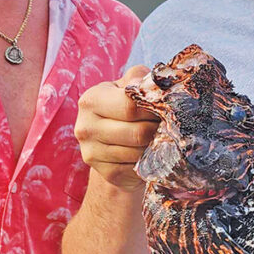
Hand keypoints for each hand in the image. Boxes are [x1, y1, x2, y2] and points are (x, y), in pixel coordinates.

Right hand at [74, 66, 158, 190]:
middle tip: (168, 126)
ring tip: (159, 137)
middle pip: (137, 133)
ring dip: (155, 146)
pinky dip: (149, 160)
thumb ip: (140, 80)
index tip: (165, 108)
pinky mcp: (105, 172)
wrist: (114, 140)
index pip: (130, 106)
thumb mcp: (129, 87)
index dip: (153, 108)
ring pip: (139, 152)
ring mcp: (92, 152)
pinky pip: (137, 167)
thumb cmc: (126, 106)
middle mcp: (85, 127)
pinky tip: (149, 152)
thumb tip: (154, 88)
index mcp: (91, 100)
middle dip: (158, 129)